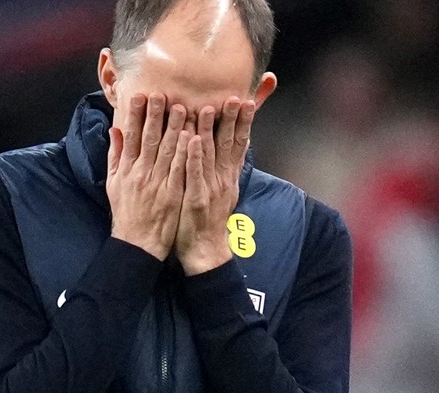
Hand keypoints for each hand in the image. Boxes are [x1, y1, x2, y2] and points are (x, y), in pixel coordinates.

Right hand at [106, 93, 190, 260]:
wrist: (137, 242)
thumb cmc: (126, 212)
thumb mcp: (113, 182)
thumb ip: (115, 155)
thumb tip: (115, 130)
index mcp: (126, 168)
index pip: (130, 136)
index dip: (135, 115)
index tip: (139, 96)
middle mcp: (140, 173)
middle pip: (148, 139)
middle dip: (155, 115)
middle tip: (161, 93)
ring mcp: (157, 183)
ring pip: (166, 151)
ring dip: (174, 128)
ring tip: (182, 107)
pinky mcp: (172, 193)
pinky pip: (179, 169)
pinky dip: (184, 152)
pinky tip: (191, 136)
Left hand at [175, 97, 255, 274]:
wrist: (205, 252)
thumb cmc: (207, 219)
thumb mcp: (221, 191)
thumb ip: (224, 168)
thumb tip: (232, 147)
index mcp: (228, 176)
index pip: (239, 143)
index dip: (244, 122)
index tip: (246, 100)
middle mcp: (223, 179)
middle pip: (229, 144)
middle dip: (232, 119)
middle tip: (234, 96)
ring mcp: (211, 188)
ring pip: (211, 154)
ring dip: (210, 130)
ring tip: (209, 107)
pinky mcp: (197, 199)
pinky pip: (195, 174)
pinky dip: (194, 156)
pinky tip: (192, 139)